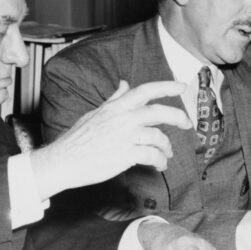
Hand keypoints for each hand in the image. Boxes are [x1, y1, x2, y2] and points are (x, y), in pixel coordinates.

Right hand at [32, 80, 190, 198]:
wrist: (62, 161)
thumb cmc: (77, 140)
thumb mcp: (95, 113)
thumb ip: (114, 99)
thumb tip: (124, 83)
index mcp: (116, 107)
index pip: (145, 90)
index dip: (166, 86)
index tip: (182, 85)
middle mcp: (122, 118)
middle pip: (159, 112)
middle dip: (178, 117)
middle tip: (187, 124)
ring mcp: (125, 136)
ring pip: (159, 137)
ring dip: (167, 147)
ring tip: (166, 154)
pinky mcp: (126, 154)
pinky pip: (153, 156)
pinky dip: (160, 161)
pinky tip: (160, 165)